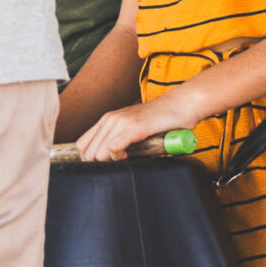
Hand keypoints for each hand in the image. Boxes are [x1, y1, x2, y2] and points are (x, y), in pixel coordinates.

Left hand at [74, 88, 203, 163]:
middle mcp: (111, 119)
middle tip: (116, 162)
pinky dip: (118, 157)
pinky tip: (129, 154)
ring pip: (98, 152)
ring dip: (109, 161)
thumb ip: (120, 138)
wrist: (182, 104)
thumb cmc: (162, 119)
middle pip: (88, 151)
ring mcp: (122, 122)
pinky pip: (113, 148)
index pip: (83, 144)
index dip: (90, 158)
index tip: (106, 163)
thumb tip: (109, 158)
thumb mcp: (134, 127)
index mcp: (108, 119)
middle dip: (98, 163)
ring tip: (125, 157)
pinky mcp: (134, 127)